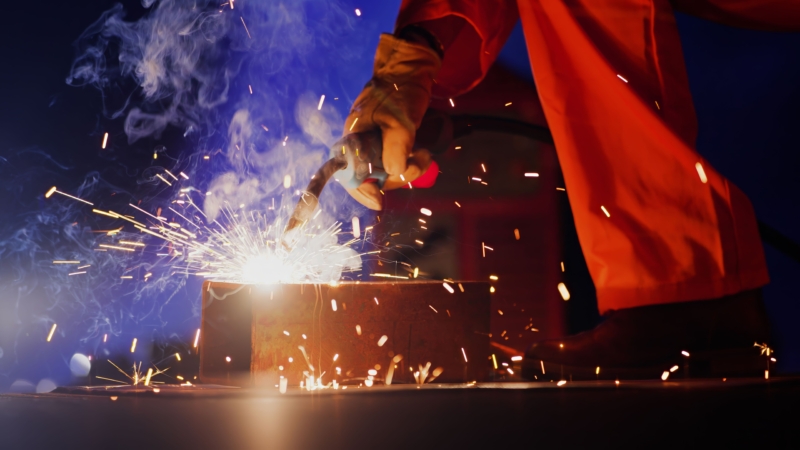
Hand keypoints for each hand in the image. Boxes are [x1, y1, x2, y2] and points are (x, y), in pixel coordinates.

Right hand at [342, 33, 440, 209]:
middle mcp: (361, 145)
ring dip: (408, 169)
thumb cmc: (399, 90)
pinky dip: (411, 163)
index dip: (362, 191)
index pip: (349, 175)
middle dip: (397, 177)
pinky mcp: (390, 143)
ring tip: (425, 155)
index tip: (380, 202)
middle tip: (420, 163)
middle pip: (373, 178)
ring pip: (388, 171)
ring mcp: (376, 145)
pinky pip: (397, 162)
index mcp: (353, 138)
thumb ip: (396, 147)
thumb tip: (394, 173)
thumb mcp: (399, 120)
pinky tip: (423, 154)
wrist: (410, 70)